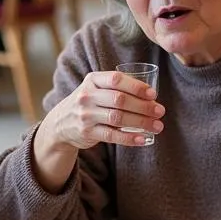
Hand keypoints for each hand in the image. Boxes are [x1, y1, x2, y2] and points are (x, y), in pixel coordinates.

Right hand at [42, 71, 163, 151]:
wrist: (60, 123)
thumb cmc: (88, 103)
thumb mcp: (95, 88)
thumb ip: (116, 87)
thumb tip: (151, 97)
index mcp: (92, 80)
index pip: (116, 79)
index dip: (136, 86)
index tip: (153, 94)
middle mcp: (87, 96)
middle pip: (119, 100)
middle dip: (143, 106)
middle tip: (160, 111)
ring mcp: (85, 115)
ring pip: (117, 118)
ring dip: (141, 123)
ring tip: (157, 126)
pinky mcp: (87, 132)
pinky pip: (111, 135)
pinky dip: (129, 138)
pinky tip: (143, 139)